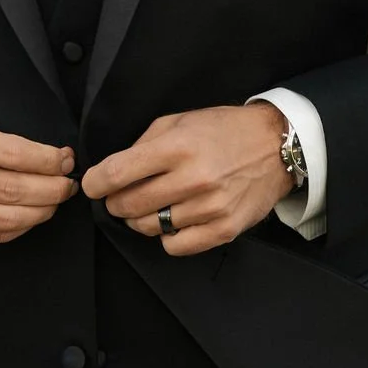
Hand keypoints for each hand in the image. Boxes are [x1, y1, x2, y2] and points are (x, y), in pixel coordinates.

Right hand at [0, 122, 76, 245]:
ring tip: (56, 201)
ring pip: (5, 218)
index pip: (10, 154)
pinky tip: (32, 216)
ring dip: (41, 211)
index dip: (46, 160)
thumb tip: (52, 158)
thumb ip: (1, 144)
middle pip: (12, 189)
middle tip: (68, 184)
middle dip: (50, 189)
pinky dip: (20, 227)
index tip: (65, 160)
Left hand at [81, 103, 292, 256]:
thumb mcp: (179, 121)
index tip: (92, 185)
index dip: (95, 182)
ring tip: (149, 205)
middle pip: (129, 204)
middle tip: (118, 197)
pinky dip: (166, 236)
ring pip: (149, 227)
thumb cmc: (223, 130)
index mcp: (178, 147)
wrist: (275, 147)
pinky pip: (175, 246)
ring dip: (139, 219)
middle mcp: (194, 178)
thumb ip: (144, 144)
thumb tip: (113, 171)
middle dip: (114, 202)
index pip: (118, 172)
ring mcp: (210, 207)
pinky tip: (172, 220)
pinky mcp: (224, 229)